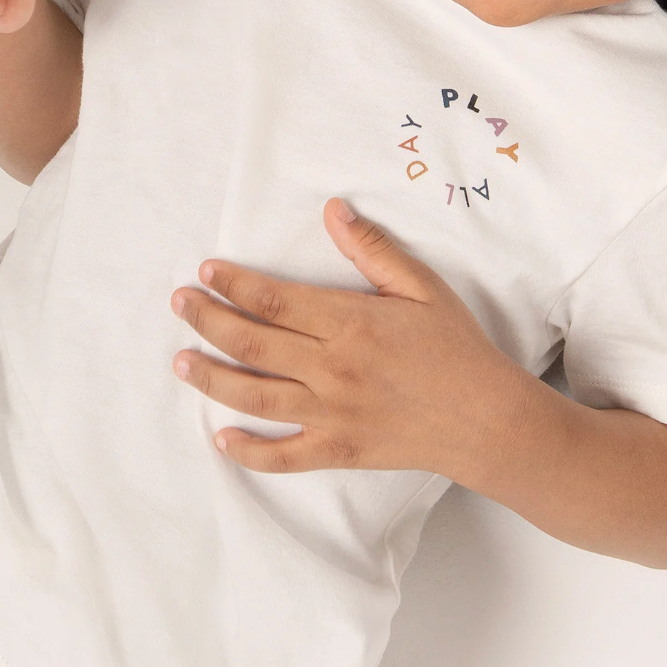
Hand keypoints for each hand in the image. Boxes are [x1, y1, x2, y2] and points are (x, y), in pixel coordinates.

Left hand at [170, 199, 525, 476]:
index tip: (206, 271)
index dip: (234, 284)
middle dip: (209, 321)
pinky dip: (249, 452)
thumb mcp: (420, 286)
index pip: (275, 300)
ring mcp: (332, 414)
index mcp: (350, 323)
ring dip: (212, 378)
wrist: (486, 418)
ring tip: (181, 362)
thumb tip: (333, 211)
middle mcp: (333, 369)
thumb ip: (372, 249)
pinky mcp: (339, 450)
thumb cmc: (455, 347)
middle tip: (181, 303)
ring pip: (256, 397)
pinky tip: (221, 438)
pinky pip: (284, 456)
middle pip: (254, 344)